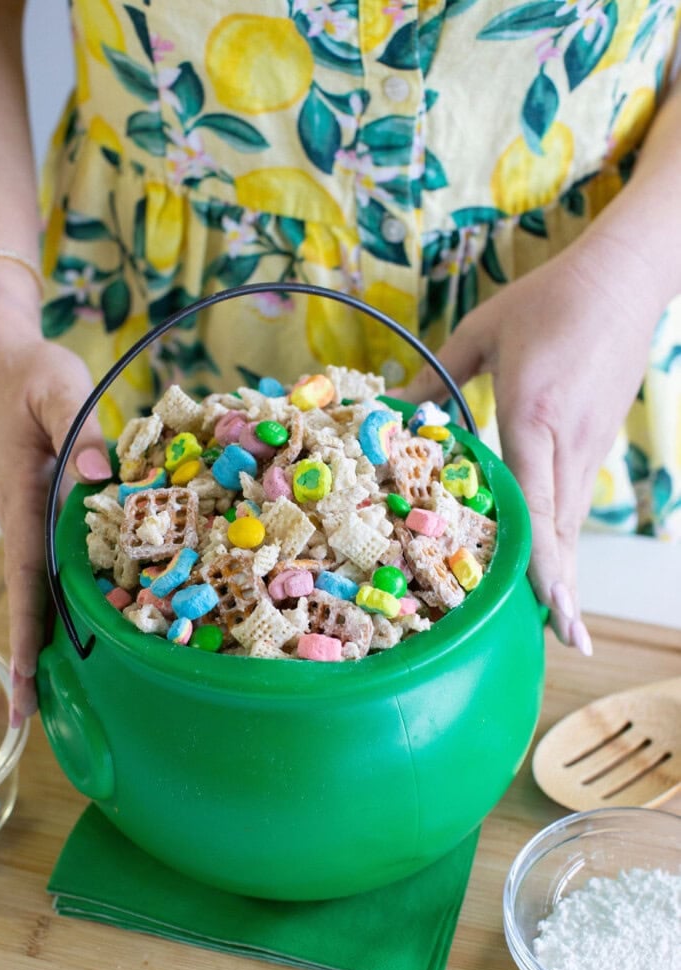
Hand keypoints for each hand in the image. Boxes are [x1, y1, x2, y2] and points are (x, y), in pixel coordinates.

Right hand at [0, 339, 110, 723]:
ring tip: (59, 689)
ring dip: (46, 633)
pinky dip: (63, 597)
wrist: (2, 361)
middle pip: (29, 595)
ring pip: (42, 583)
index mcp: (23, 499)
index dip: (28, 627)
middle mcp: (23, 517)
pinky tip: (81, 621)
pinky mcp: (45, 507)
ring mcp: (31, 516)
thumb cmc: (31, 377)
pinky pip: (54, 560)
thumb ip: (79, 430)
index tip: (27, 678)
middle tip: (36, 715)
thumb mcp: (57, 391)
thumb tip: (101, 476)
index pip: (26, 574)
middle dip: (31, 652)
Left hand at [403, 235, 655, 651]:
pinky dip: (565, 538)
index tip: (550, 610)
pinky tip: (555, 563)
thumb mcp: (482, 332)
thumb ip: (437, 378)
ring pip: (573, 522)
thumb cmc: (548, 300)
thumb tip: (394, 410)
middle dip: (564, 590)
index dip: (541, 562)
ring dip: (566, 571)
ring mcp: (589, 447)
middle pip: (564, 531)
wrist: (624, 278)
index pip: (536, 504)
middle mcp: (567, 443)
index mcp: (533, 415)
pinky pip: (575, 501)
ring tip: (558, 620)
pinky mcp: (598, 443)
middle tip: (563, 641)